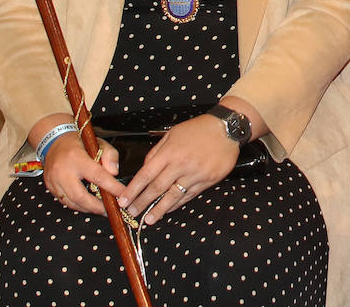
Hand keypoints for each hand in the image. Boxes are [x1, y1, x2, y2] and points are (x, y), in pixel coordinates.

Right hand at [41, 131, 122, 214]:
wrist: (54, 141)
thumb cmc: (78, 142)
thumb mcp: (98, 142)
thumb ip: (110, 155)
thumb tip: (114, 173)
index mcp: (76, 158)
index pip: (98, 176)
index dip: (112, 187)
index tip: (123, 194)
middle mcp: (62, 172)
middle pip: (80, 196)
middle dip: (96, 207)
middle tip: (109, 210)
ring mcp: (53, 181)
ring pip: (71, 203)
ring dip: (87, 209)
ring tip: (101, 209)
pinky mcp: (50, 187)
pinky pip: (64, 201)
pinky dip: (77, 205)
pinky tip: (87, 205)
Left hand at [118, 115, 238, 223]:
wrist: (227, 129)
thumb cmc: (198, 129)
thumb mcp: (172, 134)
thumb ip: (157, 152)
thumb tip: (145, 168)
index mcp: (170, 152)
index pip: (146, 175)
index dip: (133, 190)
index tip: (123, 200)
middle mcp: (181, 164)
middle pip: (157, 188)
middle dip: (142, 202)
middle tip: (132, 213)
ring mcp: (195, 174)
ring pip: (173, 195)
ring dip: (159, 209)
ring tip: (149, 219)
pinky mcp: (208, 180)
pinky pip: (189, 195)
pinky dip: (177, 204)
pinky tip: (168, 209)